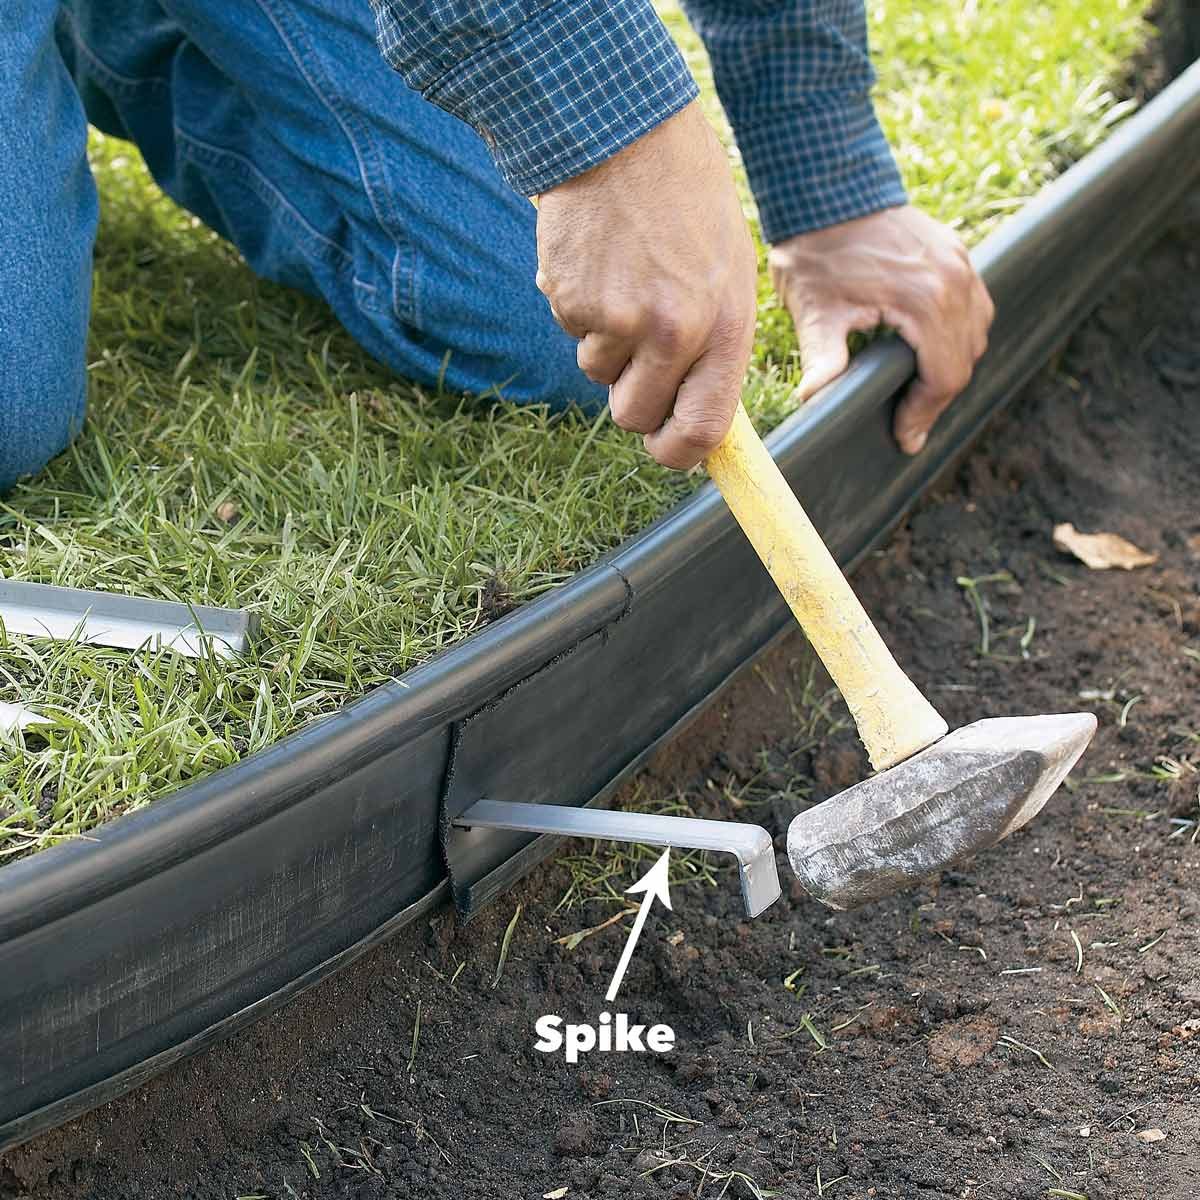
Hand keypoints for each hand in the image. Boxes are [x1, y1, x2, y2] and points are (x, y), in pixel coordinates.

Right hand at [535, 102, 757, 469]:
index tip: (667, 448)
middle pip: (635, 418)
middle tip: (639, 357)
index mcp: (721, 326)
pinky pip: (572, 334)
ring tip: (625, 280)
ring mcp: (615, 319)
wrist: (623, 133)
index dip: (678, 453)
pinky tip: (600, 262)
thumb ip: (714, 344)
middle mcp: (670, 332)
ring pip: (598, 376)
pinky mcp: (570, 302)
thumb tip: (694, 412)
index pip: (701, 429)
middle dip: (632, 400)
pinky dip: (580, 309)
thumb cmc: (687, 202)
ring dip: (606, 345)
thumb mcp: (726, 272)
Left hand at [768, 206, 994, 453]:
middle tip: (908, 424)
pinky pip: (974, 306)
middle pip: (964, 360)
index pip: (944, 377)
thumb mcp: (814, 311)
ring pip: (975, 334)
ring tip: (917, 394)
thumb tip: (813, 401)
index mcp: (927, 301)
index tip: (905, 439)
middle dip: (937, 398)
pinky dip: (958, 335)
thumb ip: (822, 359)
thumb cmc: (816, 252)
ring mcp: (962, 264)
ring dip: (951, 367)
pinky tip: (929, 353)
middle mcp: (956, 282)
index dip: (924, 414)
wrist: (827, 192)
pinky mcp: (958, 253)